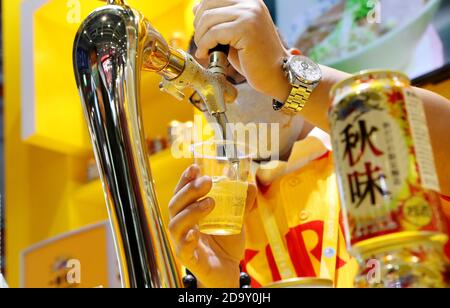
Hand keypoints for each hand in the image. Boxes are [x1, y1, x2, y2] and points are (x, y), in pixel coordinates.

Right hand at [168, 165, 256, 287]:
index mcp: (189, 212)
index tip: (194, 167)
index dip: (185, 179)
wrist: (229, 270)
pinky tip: (194, 233)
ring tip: (210, 203)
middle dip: (189, 190)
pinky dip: (186, 240)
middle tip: (207, 181)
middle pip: (175, 204)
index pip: (181, 192)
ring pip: (176, 224)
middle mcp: (182, 225)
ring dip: (191, 211)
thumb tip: (249, 183)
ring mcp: (182, 242)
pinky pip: (182, 249)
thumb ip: (242, 202)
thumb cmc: (226, 242)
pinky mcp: (189, 259)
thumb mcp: (236, 219)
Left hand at [193, 0, 290, 101]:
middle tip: (201, 43)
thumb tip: (195, 7)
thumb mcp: (233, 34)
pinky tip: (205, 54)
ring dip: (200, 37)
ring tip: (203, 50)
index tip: (201, 33)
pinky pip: (213, 33)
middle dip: (198, 26)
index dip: (200, 14)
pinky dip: (204, 45)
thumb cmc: (253, 58)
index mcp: (249, 0)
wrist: (275, 75)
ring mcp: (250, 14)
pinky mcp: (246, 28)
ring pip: (208, 18)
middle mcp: (251, 3)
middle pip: (208, 5)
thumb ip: (219, 20)